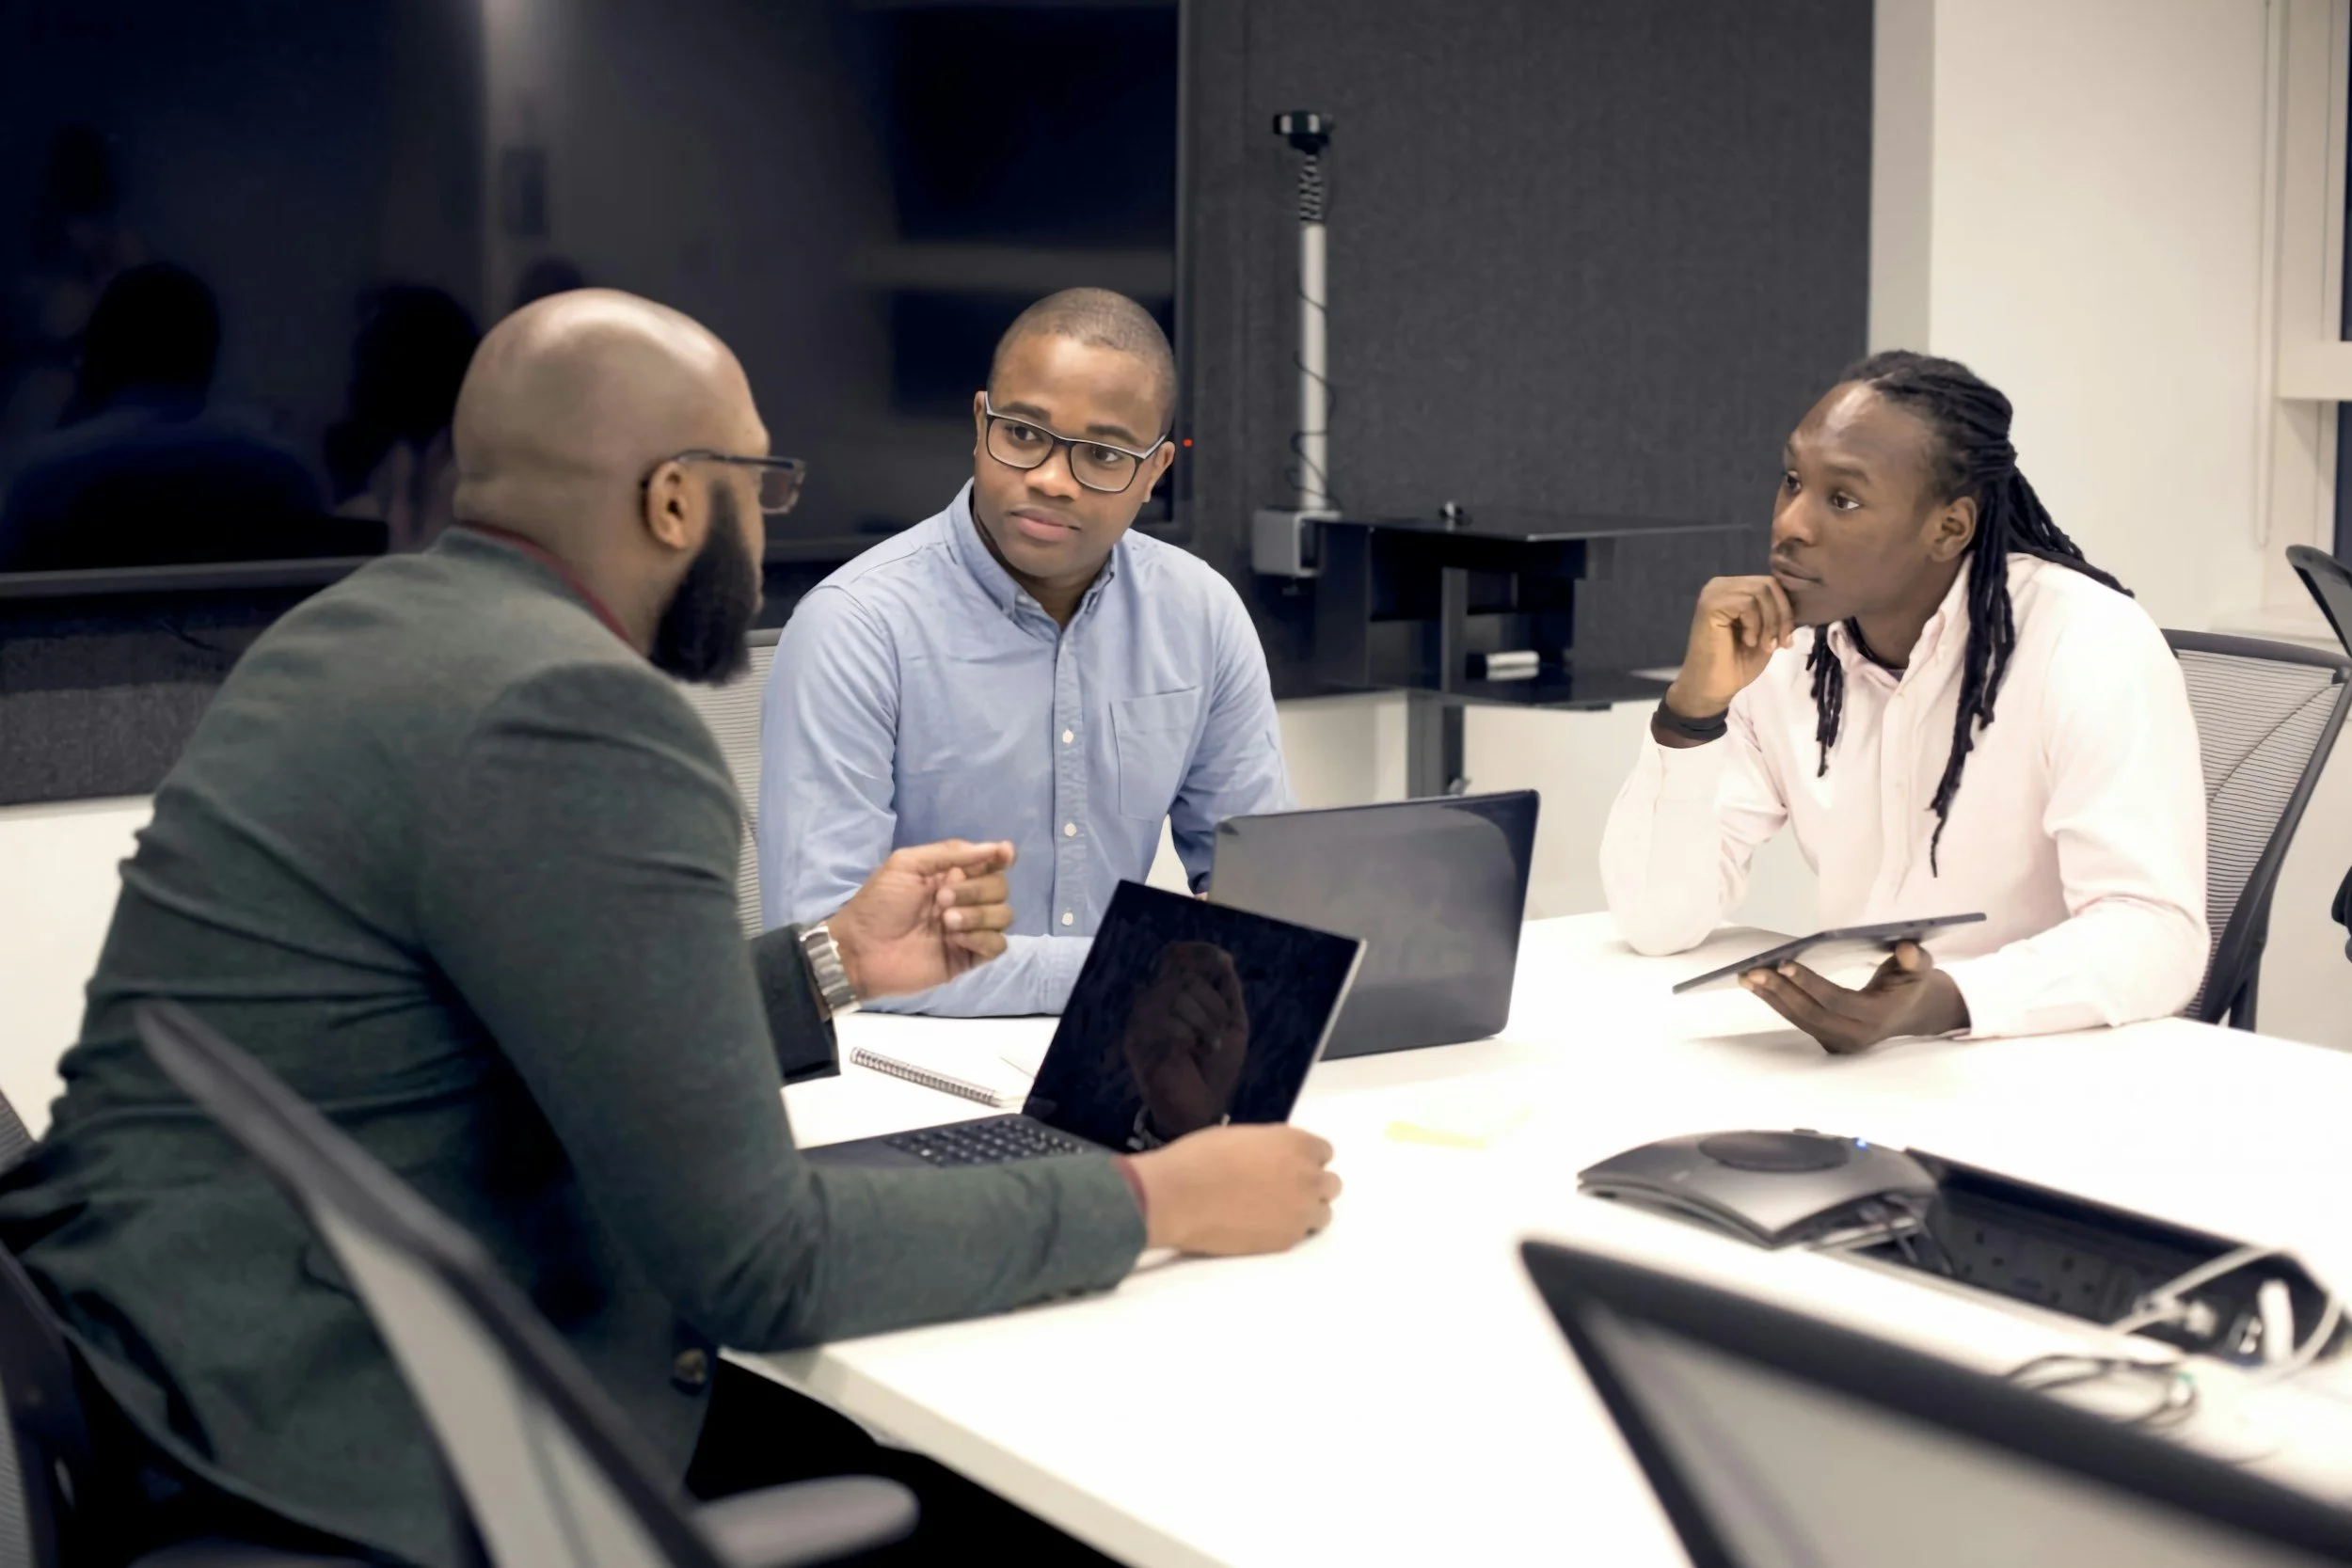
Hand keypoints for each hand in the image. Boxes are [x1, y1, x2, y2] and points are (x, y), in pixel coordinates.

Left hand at [824, 840, 1015, 1000]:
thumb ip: (950, 852)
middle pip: (1000, 887)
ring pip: (1004, 915)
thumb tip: (997, 848)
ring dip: (979, 915)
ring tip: (945, 922)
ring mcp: (970, 929)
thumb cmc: (878, 904)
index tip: (1004, 855)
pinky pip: (998, 945)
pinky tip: (955, 941)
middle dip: (977, 890)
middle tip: (942, 900)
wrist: (861, 950)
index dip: (1002, 857)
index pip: (991, 862)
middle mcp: (966, 899)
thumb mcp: (906, 864)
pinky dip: (982, 939)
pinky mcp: (969, 957)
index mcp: (952, 875)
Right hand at [1120, 941, 1249, 1138]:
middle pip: (1185, 976)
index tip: (1223, 964)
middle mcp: (1152, 1003)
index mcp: (1173, 995)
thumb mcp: (1232, 1024)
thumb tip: (1223, 957)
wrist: (1201, 1110)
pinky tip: (1192, 1053)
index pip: (1175, 955)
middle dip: (1214, 1003)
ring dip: (1206, 1022)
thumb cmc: (1216, 1068)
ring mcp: (1141, 1022)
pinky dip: (1190, 1036)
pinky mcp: (1136, 1043)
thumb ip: (1227, 991)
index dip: (1199, 954)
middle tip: (1219, 1031)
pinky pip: (1167, 1022)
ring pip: (1177, 996)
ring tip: (1209, 1046)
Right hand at [1127, 1124, 1340, 1252]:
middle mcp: (1308, 1177)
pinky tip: (1262, 1226)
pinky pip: (1301, 1235)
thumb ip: (1271, 1146)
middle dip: (1312, 1186)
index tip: (1288, 1165)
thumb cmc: (1200, 1157)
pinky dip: (1287, 1230)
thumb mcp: (1243, 1136)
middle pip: (1330, 1184)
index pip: (1324, 1152)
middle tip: (1284, 1190)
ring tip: (1276, 1212)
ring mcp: (1300, 1212)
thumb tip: (1276, 1157)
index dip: (1304, 1159)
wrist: (1178, 1197)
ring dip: (1306, 1211)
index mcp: (1296, 1144)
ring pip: (1323, 1213)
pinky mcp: (1287, 1240)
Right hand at [1659, 575, 1797, 743]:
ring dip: (1769, 623)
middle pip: (1769, 584)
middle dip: (1781, 616)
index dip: (1786, 610)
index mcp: (1735, 589)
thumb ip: (1777, 612)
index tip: (1787, 640)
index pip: (1772, 584)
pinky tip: (1748, 642)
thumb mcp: (1767, 633)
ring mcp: (1714, 593)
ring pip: (1760, 592)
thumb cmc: (1738, 664)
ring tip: (1763, 646)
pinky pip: (1747, 603)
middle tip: (1778, 644)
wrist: (1713, 688)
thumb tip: (1801, 600)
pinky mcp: (1710, 604)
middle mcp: (1722, 585)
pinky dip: (1755, 625)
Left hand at [1741, 941, 1969, 1053]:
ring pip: (1801, 1020)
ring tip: (1747, 977)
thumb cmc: (1911, 983)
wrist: (1913, 1012)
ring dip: (1772, 998)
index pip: (1837, 1001)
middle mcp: (1857, 1035)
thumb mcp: (1919, 969)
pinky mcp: (1829, 1041)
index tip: (1784, 963)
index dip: (1810, 983)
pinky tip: (1759, 987)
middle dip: (1780, 991)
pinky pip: (1800, 1022)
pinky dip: (1778, 1003)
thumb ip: (1915, 959)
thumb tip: (1906, 948)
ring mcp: (1842, 1042)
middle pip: (1811, 1013)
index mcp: (1878, 1015)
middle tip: (1753, 970)